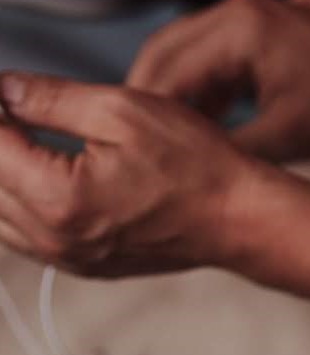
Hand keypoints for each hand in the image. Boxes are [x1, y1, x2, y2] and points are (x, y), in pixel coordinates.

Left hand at [0, 74, 262, 277]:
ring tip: (20, 140)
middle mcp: (57, 237)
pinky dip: (15, 205)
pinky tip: (32, 176)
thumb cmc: (198, 170)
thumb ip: (48, 98)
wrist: (240, 219)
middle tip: (11, 110)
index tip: (4, 92)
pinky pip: (22, 237)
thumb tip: (3, 89)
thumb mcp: (122, 110)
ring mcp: (70, 258)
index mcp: (60, 197)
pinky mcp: (84, 265)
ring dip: (2, 177)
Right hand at [128, 0, 309, 163]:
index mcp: (236, 32)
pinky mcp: (258, 29)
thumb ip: (234, 150)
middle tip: (133, 146)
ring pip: (185, 54)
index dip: (145, 114)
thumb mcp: (290, 138)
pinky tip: (201, 127)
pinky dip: (202, 88)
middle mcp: (233, 12)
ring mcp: (245, 16)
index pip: (166, 71)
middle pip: (163, 52)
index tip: (132, 151)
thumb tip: (191, 171)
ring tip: (163, 143)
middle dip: (146, 99)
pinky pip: (213, 56)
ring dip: (173, 94)